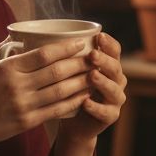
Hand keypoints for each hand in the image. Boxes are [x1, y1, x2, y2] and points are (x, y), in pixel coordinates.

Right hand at [0, 38, 91, 155]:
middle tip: (94, 57)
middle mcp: (17, 85)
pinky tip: (84, 96)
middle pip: (57, 71)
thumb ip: (1, 50)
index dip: (66, 48)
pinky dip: (73, 102)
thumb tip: (16, 35)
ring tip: (95, 75)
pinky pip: (56, 110)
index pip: (43, 54)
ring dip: (81, 82)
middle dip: (79, 63)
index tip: (80, 43)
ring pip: (61, 91)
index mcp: (7, 68)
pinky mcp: (27, 121)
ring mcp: (23, 105)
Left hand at [52, 33, 126, 155]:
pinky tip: (85, 103)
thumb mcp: (67, 70)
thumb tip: (39, 33)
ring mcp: (115, 99)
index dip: (108, 43)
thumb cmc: (68, 90)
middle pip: (116, 67)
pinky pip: (106, 112)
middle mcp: (116, 80)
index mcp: (108, 64)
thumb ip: (64, 54)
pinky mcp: (111, 116)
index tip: (99, 36)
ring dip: (103, 82)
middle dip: (104, 60)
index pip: (114, 50)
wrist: (74, 122)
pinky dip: (96, 107)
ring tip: (91, 76)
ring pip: (114, 89)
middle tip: (92, 55)